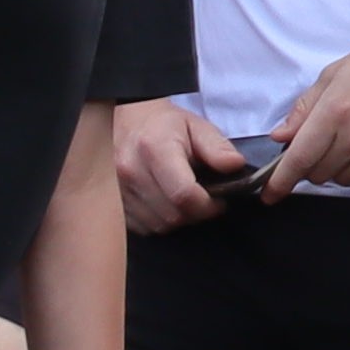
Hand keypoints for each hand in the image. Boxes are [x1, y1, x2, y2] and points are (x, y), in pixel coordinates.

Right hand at [118, 99, 241, 235]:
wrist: (128, 122)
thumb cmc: (165, 125)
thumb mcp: (197, 127)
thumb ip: (218, 147)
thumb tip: (235, 165)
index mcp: (154, 149)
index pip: (183, 194)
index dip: (208, 206)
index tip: (220, 200)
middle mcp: (130, 171)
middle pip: (172, 215)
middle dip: (196, 214)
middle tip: (206, 200)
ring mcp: (117, 189)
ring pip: (158, 225)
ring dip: (178, 219)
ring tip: (186, 200)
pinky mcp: (113, 202)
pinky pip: (142, 227)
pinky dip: (160, 222)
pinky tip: (166, 204)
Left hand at [268, 28, 349, 196]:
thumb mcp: (336, 74)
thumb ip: (305, 108)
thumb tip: (281, 135)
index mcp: (335, 113)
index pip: (298, 159)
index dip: (280, 182)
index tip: (270, 195)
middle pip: (318, 175)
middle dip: (313, 164)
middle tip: (326, 141)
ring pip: (344, 180)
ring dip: (340, 167)